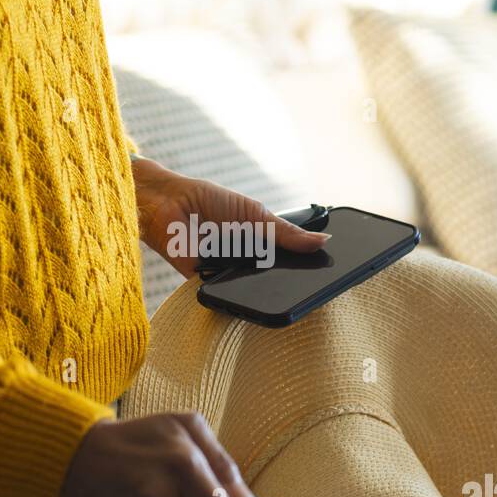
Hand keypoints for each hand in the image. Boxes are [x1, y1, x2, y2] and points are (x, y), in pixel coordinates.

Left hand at [130, 158, 330, 276]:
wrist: (167, 203)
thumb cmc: (207, 201)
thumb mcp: (255, 213)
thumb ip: (285, 232)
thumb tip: (322, 241)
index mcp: (257, 243)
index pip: (286, 261)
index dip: (305, 266)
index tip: (329, 271)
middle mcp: (244, 262)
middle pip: (273, 279)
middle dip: (290, 280)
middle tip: (313, 283)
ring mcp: (228, 275)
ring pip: (254, 290)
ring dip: (267, 287)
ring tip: (289, 285)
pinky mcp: (208, 285)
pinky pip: (230, 296)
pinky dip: (240, 293)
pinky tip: (256, 290)